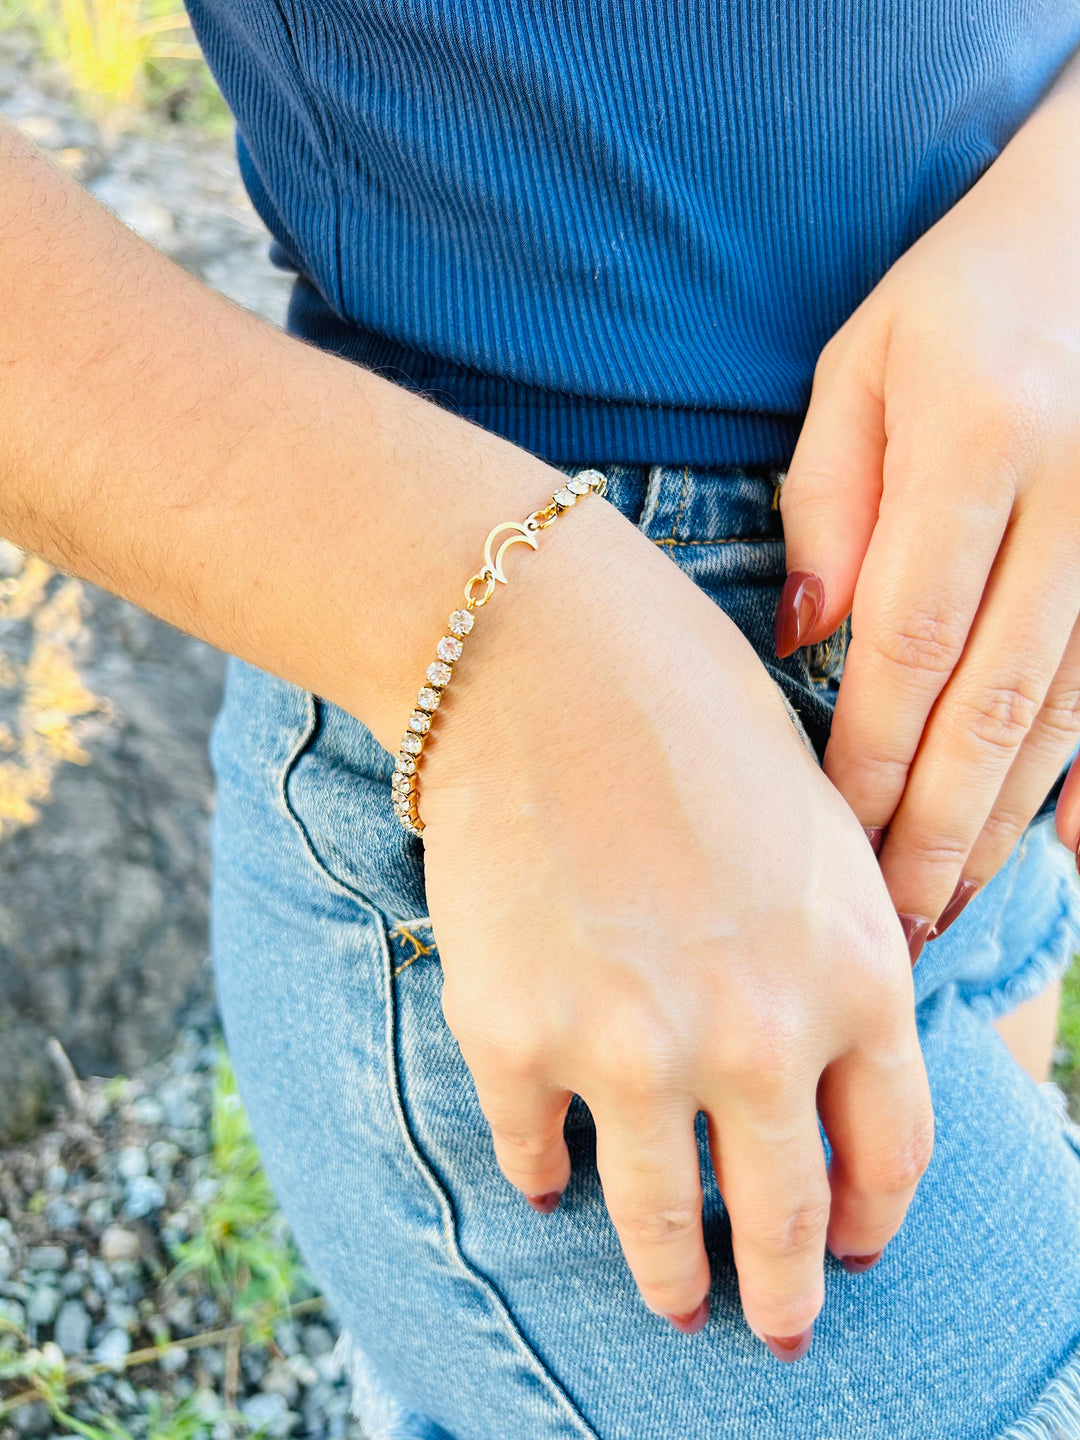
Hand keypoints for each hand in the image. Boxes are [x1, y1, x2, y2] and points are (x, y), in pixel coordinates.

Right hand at [418, 493, 931, 1355]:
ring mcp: (629, 1048)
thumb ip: (838, 955)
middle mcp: (755, 1036)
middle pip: (785, 1221)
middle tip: (775, 1324)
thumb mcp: (820, 830)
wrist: (542, 652)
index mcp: (856, 975)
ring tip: (672, 1298)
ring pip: (658, 1224)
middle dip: (783, 1290)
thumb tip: (824, 1059)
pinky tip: (546, 1177)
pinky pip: (533, 1152)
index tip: (856, 1251)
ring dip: (669, 1277)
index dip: (875, 1221)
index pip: (893, 1156)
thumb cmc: (693, 712)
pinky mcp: (514, 1036)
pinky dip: (542, 1172)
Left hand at [775, 55, 1079, 957]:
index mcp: (981, 441)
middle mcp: (1076, 497)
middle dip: (935, 825)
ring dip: (1004, 823)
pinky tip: (1066, 852)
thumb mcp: (859, 368)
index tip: (829, 841)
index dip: (871, 752)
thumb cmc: (958, 299)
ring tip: (948, 909)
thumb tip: (810, 642)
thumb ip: (827, 504)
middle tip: (888, 927)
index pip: (912, 635)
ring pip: (1067, 712)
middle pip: (995, 698)